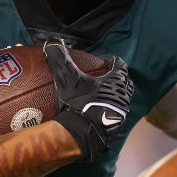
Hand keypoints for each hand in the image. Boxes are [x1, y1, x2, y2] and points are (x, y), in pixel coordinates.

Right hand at [44, 40, 134, 161]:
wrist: (84, 135)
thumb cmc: (79, 104)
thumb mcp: (68, 80)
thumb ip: (61, 60)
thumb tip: (53, 42)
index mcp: (116, 81)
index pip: (120, 64)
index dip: (111, 60)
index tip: (101, 61)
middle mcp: (123, 95)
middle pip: (124, 81)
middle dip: (115, 77)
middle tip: (101, 77)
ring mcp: (122, 111)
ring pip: (122, 97)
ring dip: (113, 93)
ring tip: (99, 93)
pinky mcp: (117, 125)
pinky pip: (116, 112)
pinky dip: (109, 108)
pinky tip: (97, 110)